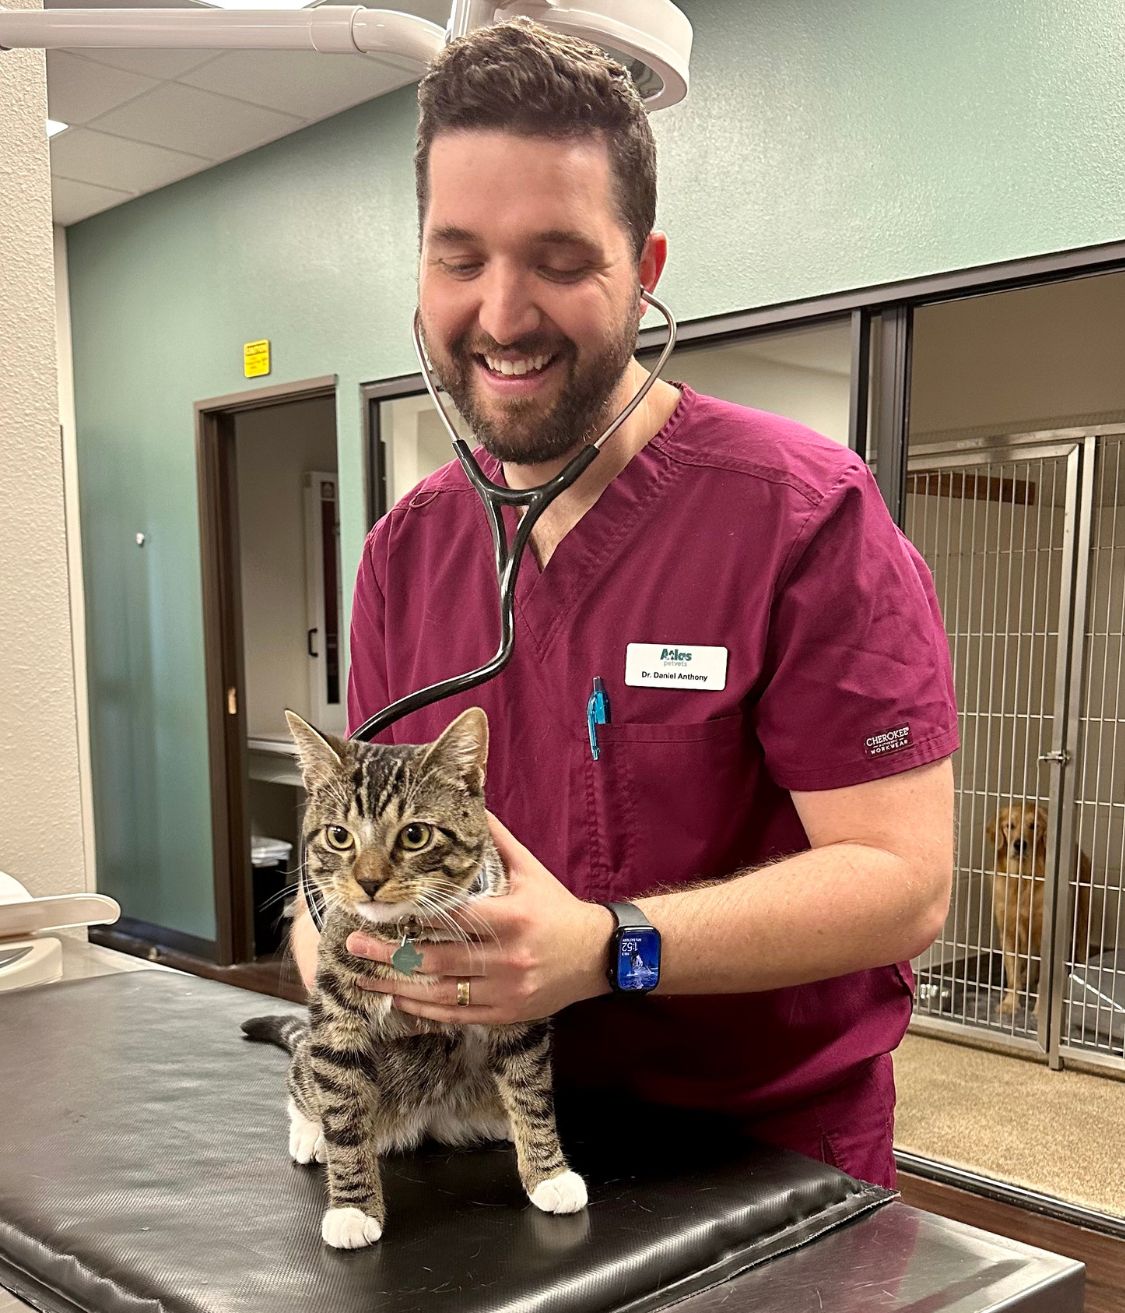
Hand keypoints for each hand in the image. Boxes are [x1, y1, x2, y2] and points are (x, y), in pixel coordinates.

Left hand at [347, 812, 612, 1024]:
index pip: (455, 918)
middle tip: (355, 944)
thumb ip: (497, 842)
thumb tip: (474, 803)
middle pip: (438, 959)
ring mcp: (506, 991)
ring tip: (361, 978)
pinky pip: (455, 1017)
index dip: (418, 916)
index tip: (385, 909)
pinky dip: (422, 1011)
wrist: (597, 955)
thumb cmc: (557, 908)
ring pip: (441, 993)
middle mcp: (508, 958)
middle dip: (390, 953)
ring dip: (397, 987)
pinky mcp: (505, 1014)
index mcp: (512, 918)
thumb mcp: (530, 871)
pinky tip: (396, 1002)